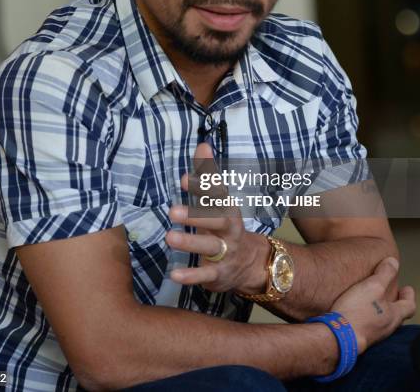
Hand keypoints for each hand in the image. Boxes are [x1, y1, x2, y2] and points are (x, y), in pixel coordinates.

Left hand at [165, 142, 266, 292]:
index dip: (203, 187)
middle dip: (195, 216)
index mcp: (227, 207)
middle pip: (215, 220)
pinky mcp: (219, 273)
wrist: (250, 262)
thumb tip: (203, 145)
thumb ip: (208, 174)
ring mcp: (226, 251)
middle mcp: (229, 228)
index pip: (217, 195)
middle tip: (172, 211)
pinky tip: (174, 274)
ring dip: (190, 243)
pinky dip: (191, 275)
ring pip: (210, 246)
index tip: (185, 179)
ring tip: (169, 238)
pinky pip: (206, 274)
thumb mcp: (218, 199)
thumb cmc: (225, 224)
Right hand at [330, 257, 414, 353]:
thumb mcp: (373, 286)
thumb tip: (394, 262)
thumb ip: (385, 274)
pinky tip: (358, 310)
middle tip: (391, 293)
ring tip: (374, 300)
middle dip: (395, 302)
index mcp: (394, 315)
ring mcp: (374, 334)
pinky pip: (369, 325)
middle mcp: (387, 327)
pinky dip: (369, 316)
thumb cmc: (358, 311)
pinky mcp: (360, 336)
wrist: (339, 336)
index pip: (409, 306)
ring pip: (384, 321)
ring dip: (382, 310)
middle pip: (397, 315)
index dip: (409, 296)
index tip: (407, 288)